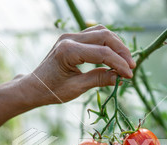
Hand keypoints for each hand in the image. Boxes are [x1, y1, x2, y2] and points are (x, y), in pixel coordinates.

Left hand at [16, 25, 135, 108]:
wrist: (34, 86)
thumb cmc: (52, 91)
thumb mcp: (76, 88)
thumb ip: (98, 79)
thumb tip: (120, 77)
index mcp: (68, 51)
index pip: (101, 52)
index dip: (119, 63)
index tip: (129, 75)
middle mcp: (69, 39)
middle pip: (104, 36)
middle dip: (121, 51)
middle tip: (131, 67)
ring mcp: (70, 36)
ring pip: (101, 32)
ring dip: (116, 45)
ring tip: (126, 62)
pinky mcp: (73, 39)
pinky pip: (95, 35)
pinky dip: (108, 44)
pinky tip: (115, 56)